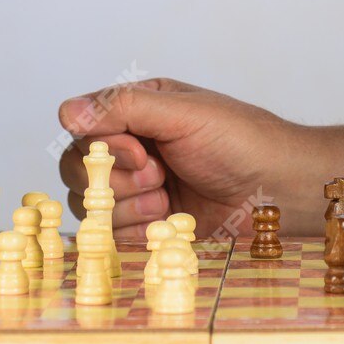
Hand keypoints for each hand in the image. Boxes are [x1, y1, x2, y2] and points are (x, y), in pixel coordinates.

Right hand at [55, 77, 300, 241]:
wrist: (278, 192)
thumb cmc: (240, 141)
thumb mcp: (181, 113)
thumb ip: (122, 108)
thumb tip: (65, 112)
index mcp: (137, 112)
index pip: (83, 129)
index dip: (104, 148)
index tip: (143, 154)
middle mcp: (132, 149)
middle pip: (78, 169)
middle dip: (117, 180)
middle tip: (160, 178)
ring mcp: (138, 190)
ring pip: (91, 206)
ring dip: (129, 207)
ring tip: (168, 203)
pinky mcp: (148, 226)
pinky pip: (112, 235)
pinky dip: (136, 232)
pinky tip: (168, 223)